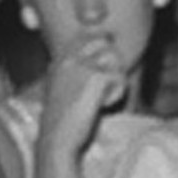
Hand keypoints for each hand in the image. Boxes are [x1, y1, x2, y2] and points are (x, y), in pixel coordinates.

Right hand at [39, 34, 129, 155]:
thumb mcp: (62, 92)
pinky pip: (120, 77)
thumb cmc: (63, 124)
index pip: (87, 37)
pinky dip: (117, 93)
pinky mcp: (95, 77)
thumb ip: (73, 75)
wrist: (57, 141)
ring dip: (115, 78)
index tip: (102, 74)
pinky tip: (103, 106)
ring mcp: (81, 65)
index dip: (101, 50)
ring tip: (104, 98)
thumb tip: (97, 69)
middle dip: (111, 62)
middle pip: (103, 41)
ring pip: (114, 58)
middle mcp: (69, 57)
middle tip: (107, 86)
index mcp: (59, 60)